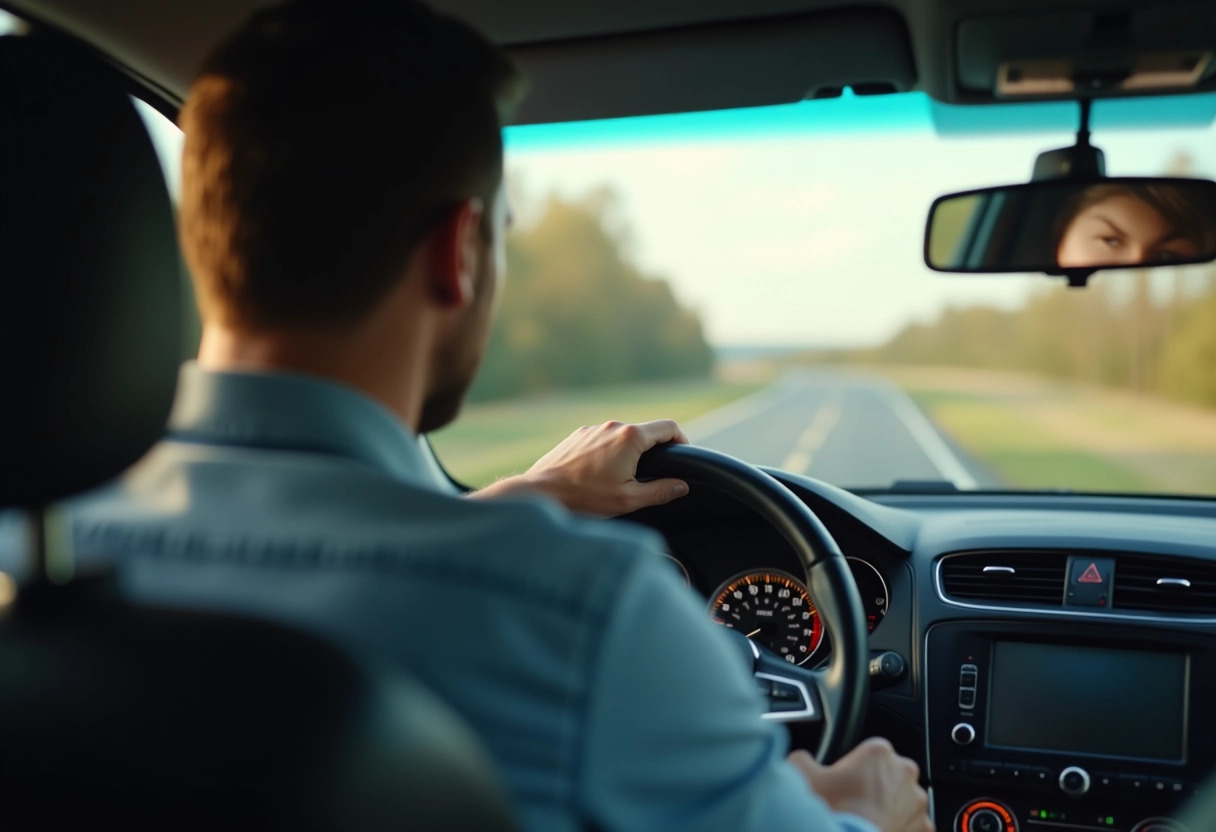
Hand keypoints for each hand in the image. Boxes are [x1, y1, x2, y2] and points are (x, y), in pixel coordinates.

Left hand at [472, 419, 690, 515]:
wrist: (541, 493)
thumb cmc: (584, 498)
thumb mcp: (629, 500)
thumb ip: (660, 491)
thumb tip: (682, 486)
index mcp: (630, 438)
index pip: (669, 427)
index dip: (682, 441)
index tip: (683, 456)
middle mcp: (613, 426)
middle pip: (646, 431)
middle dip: (655, 449)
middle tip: (656, 473)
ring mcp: (593, 429)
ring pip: (623, 435)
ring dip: (631, 452)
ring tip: (625, 478)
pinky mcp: (578, 436)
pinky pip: (603, 439)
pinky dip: (610, 452)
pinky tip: (602, 475)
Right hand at [788, 738, 930, 831]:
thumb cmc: (833, 810)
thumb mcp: (803, 775)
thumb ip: (803, 758)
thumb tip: (802, 759)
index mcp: (879, 751)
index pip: (868, 751)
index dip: (853, 766)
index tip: (842, 781)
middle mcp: (904, 772)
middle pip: (888, 773)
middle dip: (874, 785)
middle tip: (852, 802)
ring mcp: (917, 802)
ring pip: (902, 799)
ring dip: (888, 807)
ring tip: (864, 821)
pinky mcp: (924, 828)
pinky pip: (912, 825)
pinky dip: (898, 828)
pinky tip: (876, 831)